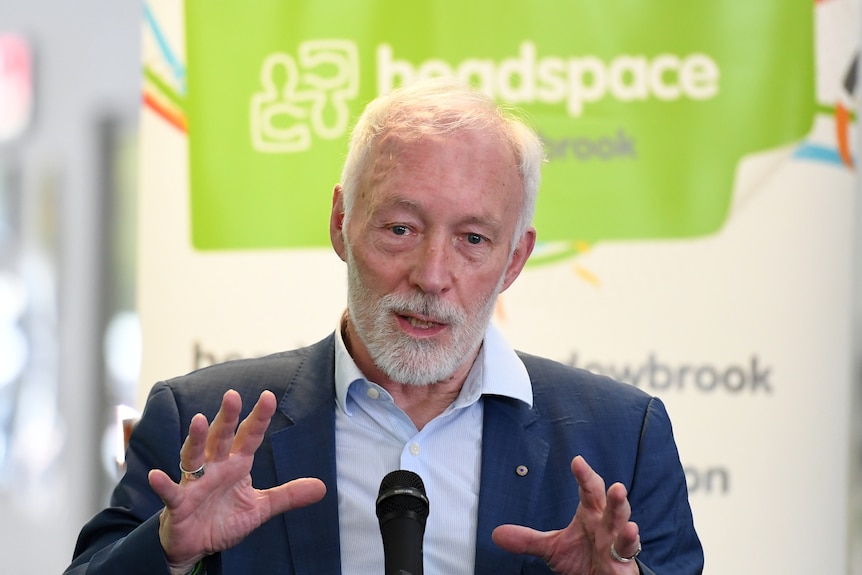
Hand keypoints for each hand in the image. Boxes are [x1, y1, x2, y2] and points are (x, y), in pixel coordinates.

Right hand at [147, 390, 326, 572]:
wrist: (195, 546)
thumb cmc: (223, 519)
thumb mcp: (260, 508)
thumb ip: (287, 495)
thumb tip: (322, 487)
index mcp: (236, 465)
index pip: (250, 437)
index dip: (259, 418)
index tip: (269, 396)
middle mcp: (215, 467)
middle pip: (221, 438)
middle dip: (227, 418)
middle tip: (233, 396)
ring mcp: (195, 483)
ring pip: (195, 456)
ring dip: (196, 439)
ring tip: (199, 421)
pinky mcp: (178, 503)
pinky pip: (171, 492)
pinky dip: (163, 485)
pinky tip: (157, 476)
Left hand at [492, 455, 640, 574]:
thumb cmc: (583, 557)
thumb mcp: (552, 547)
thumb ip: (528, 539)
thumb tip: (498, 534)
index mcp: (591, 514)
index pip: (589, 490)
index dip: (584, 476)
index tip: (577, 461)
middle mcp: (606, 525)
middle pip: (611, 505)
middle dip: (614, 496)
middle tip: (615, 485)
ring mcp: (617, 543)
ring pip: (622, 525)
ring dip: (622, 513)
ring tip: (622, 500)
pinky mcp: (623, 562)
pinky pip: (627, 552)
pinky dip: (628, 542)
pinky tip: (629, 532)